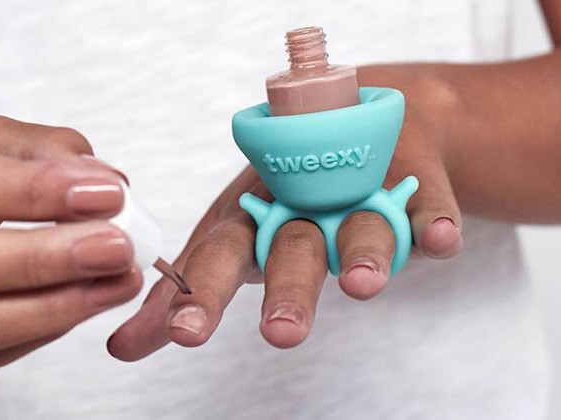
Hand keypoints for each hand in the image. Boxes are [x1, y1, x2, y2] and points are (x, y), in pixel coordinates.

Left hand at [107, 66, 463, 359]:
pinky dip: (432, 217)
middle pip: (293, 245)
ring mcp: (358, 186)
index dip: (202, 293)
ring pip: (359, 222)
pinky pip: (426, 198)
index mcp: (251, 214)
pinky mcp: (411, 176)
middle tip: (282, 334)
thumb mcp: (230, 241)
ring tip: (363, 284)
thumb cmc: (280, 197)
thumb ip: (181, 298)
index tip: (187, 335)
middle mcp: (300, 200)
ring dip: (363, 252)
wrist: (355, 123)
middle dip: (288, 288)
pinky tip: (438, 239)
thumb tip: (122, 347)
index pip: (220, 253)